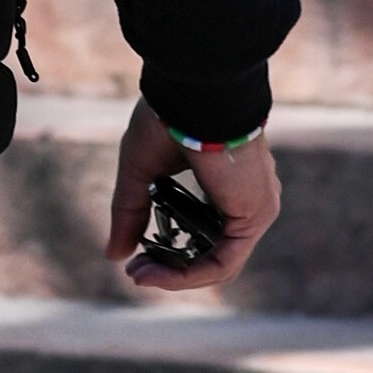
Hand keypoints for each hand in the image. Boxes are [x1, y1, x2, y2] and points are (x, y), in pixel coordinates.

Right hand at [102, 100, 281, 298]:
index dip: (172, 254)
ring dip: (175, 277)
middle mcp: (248, 198)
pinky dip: (188, 275)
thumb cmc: (170, 118)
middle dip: (170, 269)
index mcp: (228, 183)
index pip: (207, 234)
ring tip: (140, 274)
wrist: (195, 94)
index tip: (135, 258)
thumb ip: (132, 214)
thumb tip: (114, 255)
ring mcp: (257, 208)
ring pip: (219, 265)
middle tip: (135, 271)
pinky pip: (223, 263)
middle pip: (213, 254)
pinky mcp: (255, 216)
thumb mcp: (142, 173)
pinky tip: (155, 271)